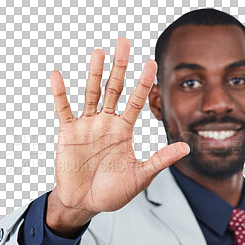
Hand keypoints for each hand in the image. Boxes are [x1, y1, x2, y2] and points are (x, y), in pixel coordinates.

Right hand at [47, 38, 189, 233]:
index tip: (152, 63)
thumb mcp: (140, 175)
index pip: (135, 101)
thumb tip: (187, 147)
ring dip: (94, 74)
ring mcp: (87, 126)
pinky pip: (64, 109)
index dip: (143, 83)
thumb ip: (160, 160)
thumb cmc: (112, 191)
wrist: (85, 202)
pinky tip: (57, 75)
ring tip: (99, 52)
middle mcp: (106, 123)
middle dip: (120, 67)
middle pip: (114, 89)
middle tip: (124, 42)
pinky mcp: (68, 132)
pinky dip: (60, 93)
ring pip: (92, 94)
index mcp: (124, 130)